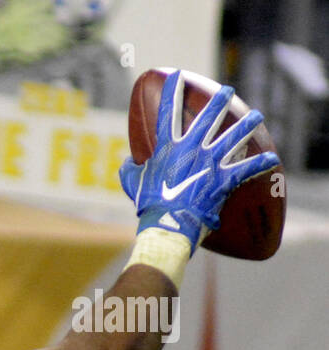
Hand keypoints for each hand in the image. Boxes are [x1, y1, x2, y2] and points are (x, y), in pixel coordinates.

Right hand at [119, 70, 280, 252]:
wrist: (168, 223)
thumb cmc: (148, 204)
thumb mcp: (132, 184)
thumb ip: (130, 169)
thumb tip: (128, 162)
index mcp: (168, 148)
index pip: (168, 114)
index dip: (172, 92)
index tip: (177, 76)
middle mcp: (192, 149)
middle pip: (209, 118)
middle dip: (220, 101)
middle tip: (228, 90)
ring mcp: (211, 162)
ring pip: (234, 137)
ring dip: (247, 125)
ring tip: (257, 115)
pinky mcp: (224, 179)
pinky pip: (247, 168)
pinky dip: (259, 164)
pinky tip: (271, 158)